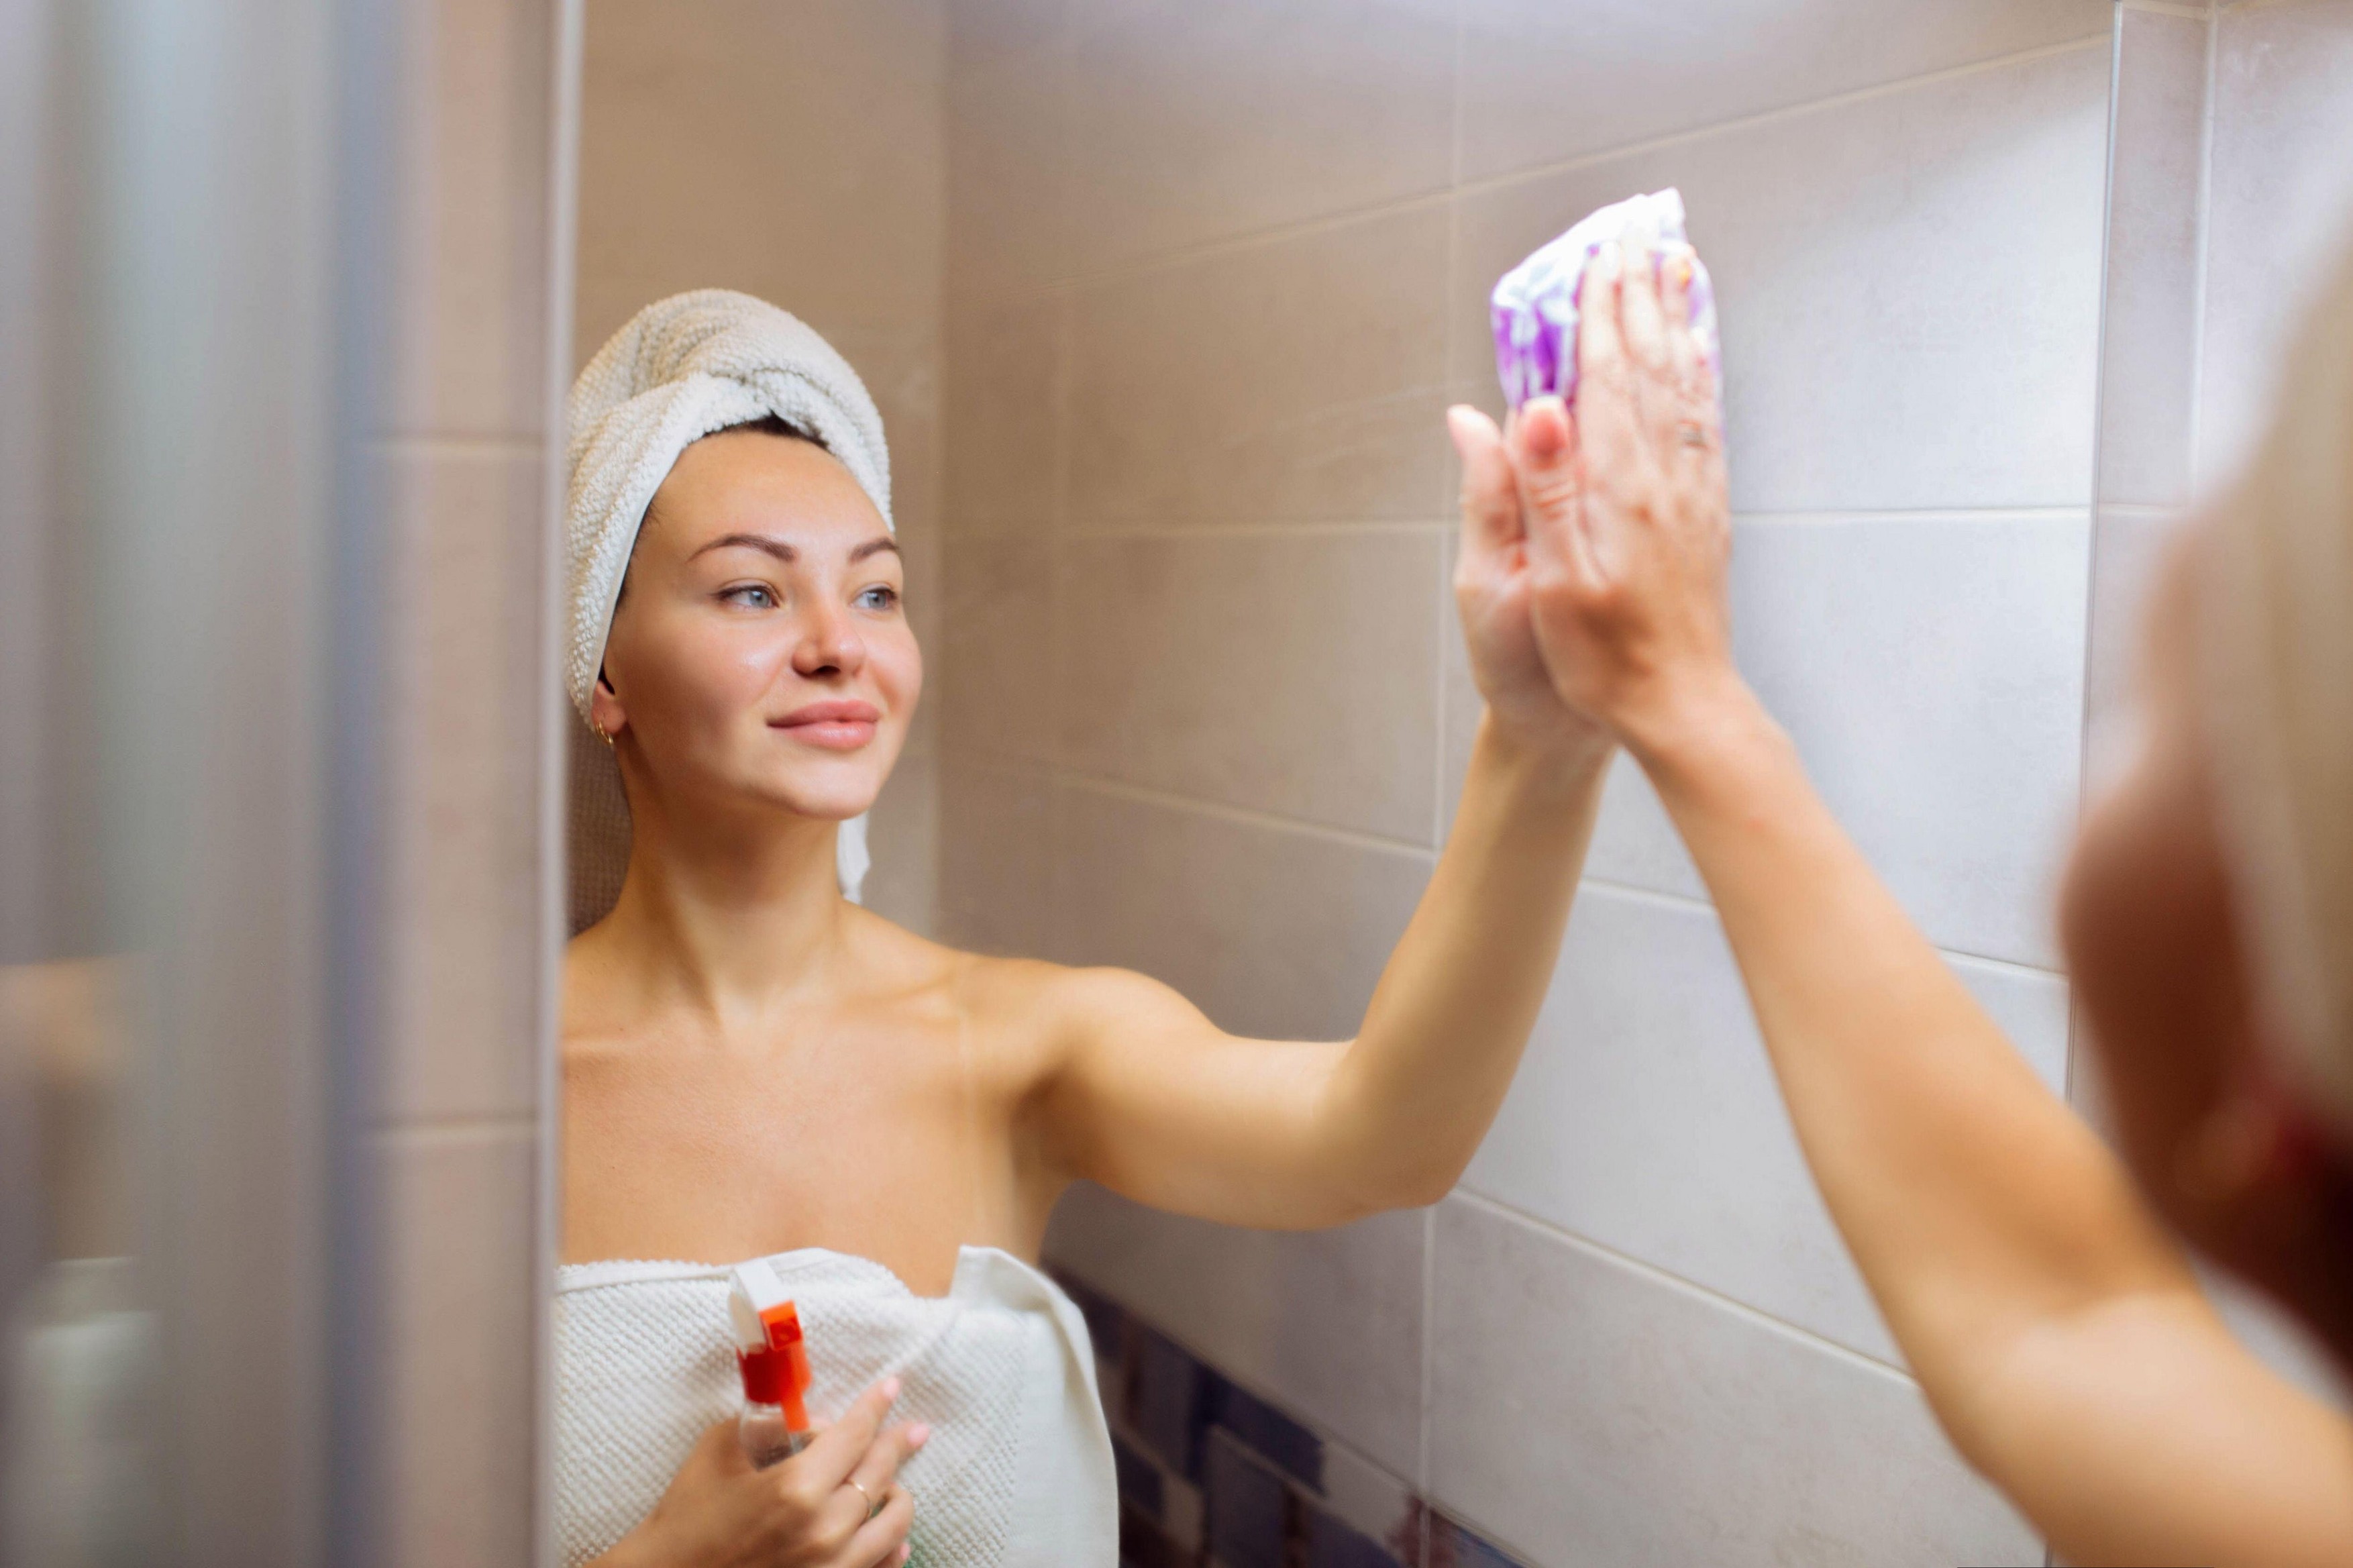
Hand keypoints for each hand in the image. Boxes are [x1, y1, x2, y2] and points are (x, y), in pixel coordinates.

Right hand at [597, 1378, 923, 1567]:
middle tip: (913, 1429)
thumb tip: (817, 1420)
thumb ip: (770, 1426)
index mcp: (796, 1489)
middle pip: (878, 1475)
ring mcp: (830, 1567)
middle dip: (898, 1443)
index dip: (875, 1406)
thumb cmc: (686, 1516)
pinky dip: (892, 1548)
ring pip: (892, 1524)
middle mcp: (823, 1530)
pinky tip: (894, 1538)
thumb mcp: (720, 1451)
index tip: (891, 1387)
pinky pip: (879, 1567)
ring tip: (896, 1483)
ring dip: (898, 1496)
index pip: (854, 1435)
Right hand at [1472, 238, 1741, 760]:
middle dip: (1639, 295)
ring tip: (1677, 267)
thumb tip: (1532, 406)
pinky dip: (1701, 374)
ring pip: (1685, 384)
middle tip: (1638, 233)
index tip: (1596, 255)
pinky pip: (1706, 422)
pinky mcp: (1706, 515)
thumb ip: (1539, 489)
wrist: (1680, 707)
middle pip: (1650, 364)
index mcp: (1616, 487)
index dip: (1598, 312)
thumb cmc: (1603, 658)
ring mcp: (1691, 493)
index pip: (1605, 377)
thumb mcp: (1550, 580)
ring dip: (1676, 320)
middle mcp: (1662, 477)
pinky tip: (1700, 356)